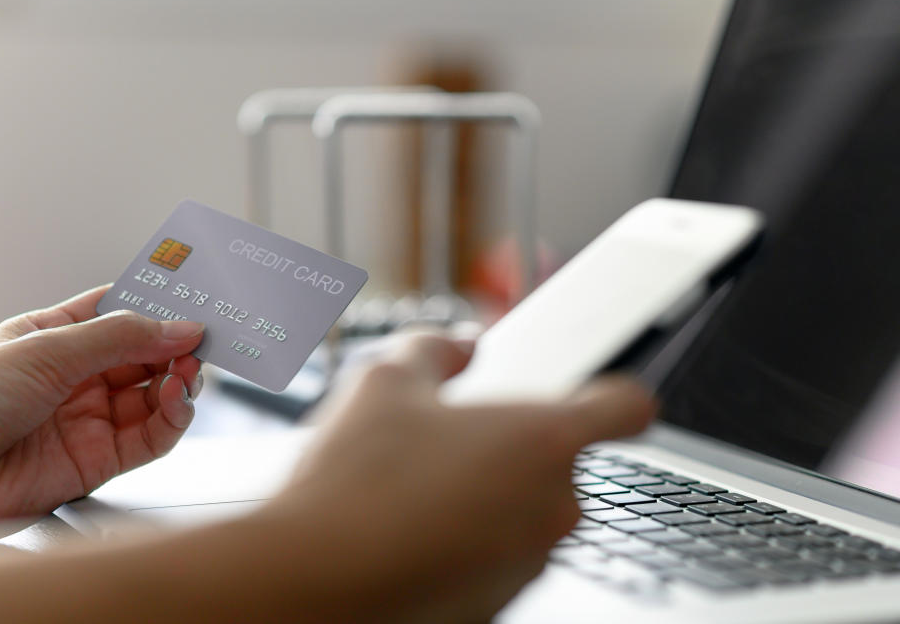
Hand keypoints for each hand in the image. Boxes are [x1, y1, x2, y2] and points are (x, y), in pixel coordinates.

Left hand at [0, 286, 203, 520]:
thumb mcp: (45, 351)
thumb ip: (120, 337)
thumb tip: (179, 327)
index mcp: (55, 337)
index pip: (120, 312)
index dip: (157, 306)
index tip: (192, 302)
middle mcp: (77, 377)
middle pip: (147, 355)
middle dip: (177, 346)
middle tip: (201, 341)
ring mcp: (91, 418)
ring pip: (157, 396)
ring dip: (181, 382)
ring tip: (187, 373)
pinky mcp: (101, 460)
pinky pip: (154, 436)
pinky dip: (174, 418)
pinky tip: (177, 401)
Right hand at [262, 333, 655, 622]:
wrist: (317, 581)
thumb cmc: (357, 483)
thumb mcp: (387, 381)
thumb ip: (438, 349)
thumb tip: (460, 346)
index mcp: (544, 440)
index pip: (627, 407)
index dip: (612, 395)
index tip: (593, 396)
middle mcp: (553, 506)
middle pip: (557, 462)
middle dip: (511, 447)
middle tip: (448, 440)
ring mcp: (530, 562)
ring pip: (523, 509)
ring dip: (487, 493)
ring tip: (415, 487)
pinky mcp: (500, 601)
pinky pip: (497, 553)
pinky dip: (468, 537)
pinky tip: (411, 528)